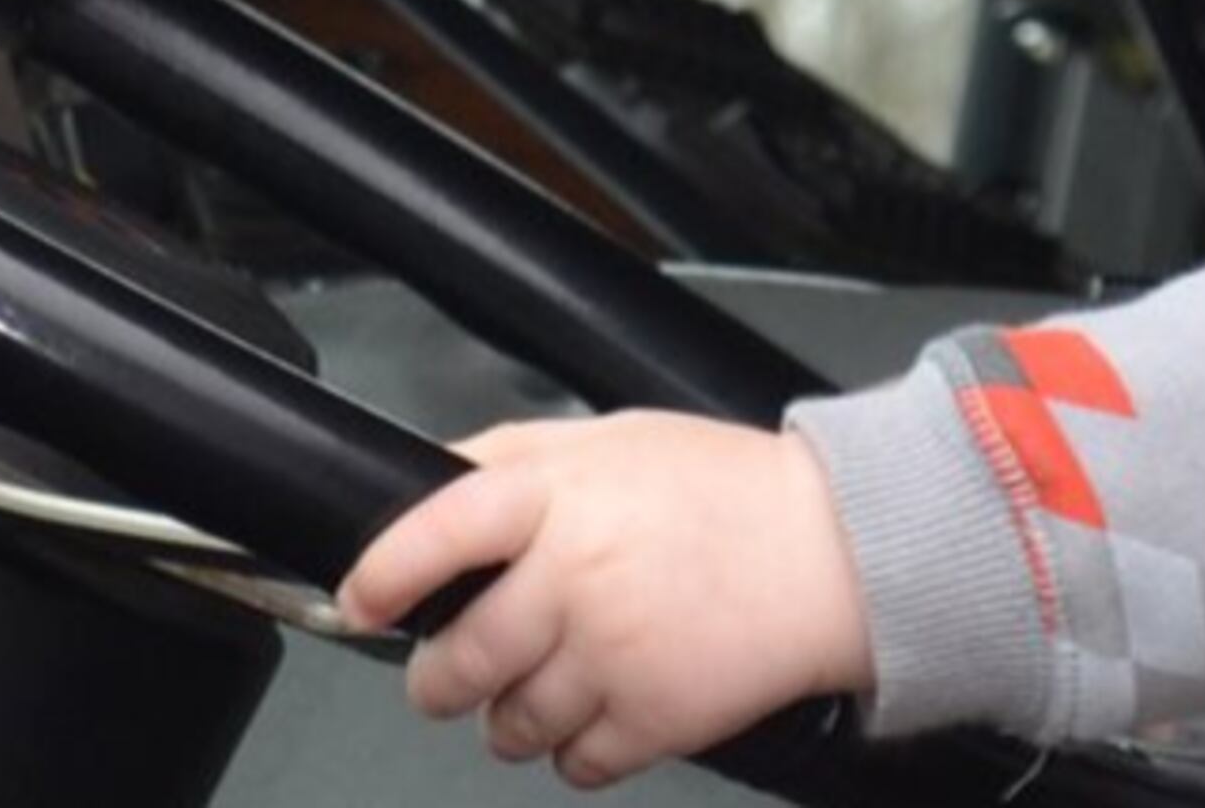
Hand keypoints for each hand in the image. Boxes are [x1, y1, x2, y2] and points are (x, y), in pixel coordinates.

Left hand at [336, 411, 875, 788]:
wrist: (841, 552)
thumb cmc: (731, 493)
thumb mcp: (617, 439)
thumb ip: (518, 458)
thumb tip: (427, 483)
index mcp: (564, 498)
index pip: (437, 532)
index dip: (384, 573)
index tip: (364, 599)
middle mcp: (577, 577)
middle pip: (456, 662)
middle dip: (444, 676)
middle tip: (461, 665)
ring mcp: (613, 656)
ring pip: (508, 726)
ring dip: (516, 715)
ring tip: (562, 678)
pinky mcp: (653, 719)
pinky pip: (573, 765)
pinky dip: (580, 748)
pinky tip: (612, 703)